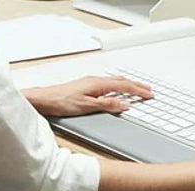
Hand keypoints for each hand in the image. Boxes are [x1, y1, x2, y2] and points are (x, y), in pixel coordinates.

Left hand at [23, 75, 152, 117]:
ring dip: (129, 85)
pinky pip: (108, 84)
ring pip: (116, 81)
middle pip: (122, 81)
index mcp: (98, 84)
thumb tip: (124, 105)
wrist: (45, 99)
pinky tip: (118, 90)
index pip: (125, 87)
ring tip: (138, 89)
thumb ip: (107, 105)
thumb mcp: (87, 106)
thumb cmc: (62, 102)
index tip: (149, 95)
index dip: (139, 91)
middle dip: (137, 86)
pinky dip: (119, 86)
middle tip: (149, 91)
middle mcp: (96, 80)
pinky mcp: (87, 86)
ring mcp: (91, 82)